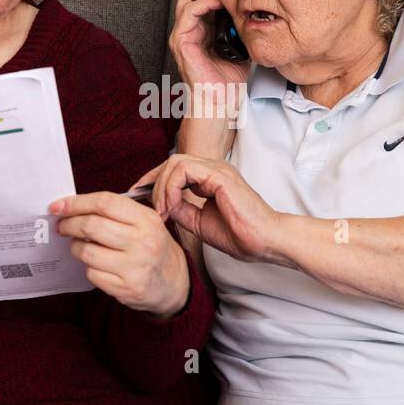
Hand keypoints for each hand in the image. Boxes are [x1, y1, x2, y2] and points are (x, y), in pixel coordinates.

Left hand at [49, 192, 189, 317]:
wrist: (174, 282)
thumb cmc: (152, 246)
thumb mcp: (145, 222)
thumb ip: (115, 212)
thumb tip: (72, 207)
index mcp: (146, 220)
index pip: (105, 203)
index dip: (76, 202)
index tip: (58, 206)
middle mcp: (143, 242)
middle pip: (92, 226)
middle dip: (69, 224)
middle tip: (62, 226)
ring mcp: (135, 267)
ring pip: (87, 252)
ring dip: (76, 248)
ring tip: (80, 246)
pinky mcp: (127, 289)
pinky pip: (93, 274)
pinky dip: (89, 268)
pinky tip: (97, 265)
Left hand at [138, 154, 282, 262]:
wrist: (265, 241)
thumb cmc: (241, 235)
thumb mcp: (200, 222)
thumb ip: (181, 210)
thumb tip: (161, 205)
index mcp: (210, 178)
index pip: (175, 168)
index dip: (153, 180)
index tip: (138, 197)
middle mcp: (213, 169)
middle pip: (171, 162)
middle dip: (153, 183)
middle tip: (151, 210)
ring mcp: (217, 169)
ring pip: (175, 162)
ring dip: (161, 187)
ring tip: (161, 211)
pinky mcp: (220, 176)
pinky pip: (184, 170)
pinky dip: (171, 187)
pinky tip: (170, 206)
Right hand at [169, 0, 250, 96]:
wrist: (220, 103)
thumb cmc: (230, 80)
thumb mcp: (243, 46)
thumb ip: (244, 27)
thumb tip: (263, 9)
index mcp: (202, 28)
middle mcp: (190, 29)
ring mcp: (182, 35)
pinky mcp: (181, 42)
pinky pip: (189, 14)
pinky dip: (203, 3)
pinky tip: (219, 0)